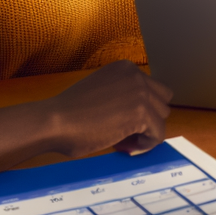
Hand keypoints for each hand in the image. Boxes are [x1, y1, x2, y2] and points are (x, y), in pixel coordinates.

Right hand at [45, 61, 173, 156]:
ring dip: (146, 132)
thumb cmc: (68, 113)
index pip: (150, 89)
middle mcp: (136, 74)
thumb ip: (121, 96)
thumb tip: (138, 117)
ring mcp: (141, 92)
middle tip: (125, 134)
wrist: (54, 121)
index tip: (122, 123)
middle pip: (162, 101)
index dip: (140, 110)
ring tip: (122, 141)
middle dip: (148, 119)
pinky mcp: (142, 113)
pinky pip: (158, 134)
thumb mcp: (101, 92)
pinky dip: (146, 145)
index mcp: (125, 67)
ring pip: (162, 117)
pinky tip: (125, 147)